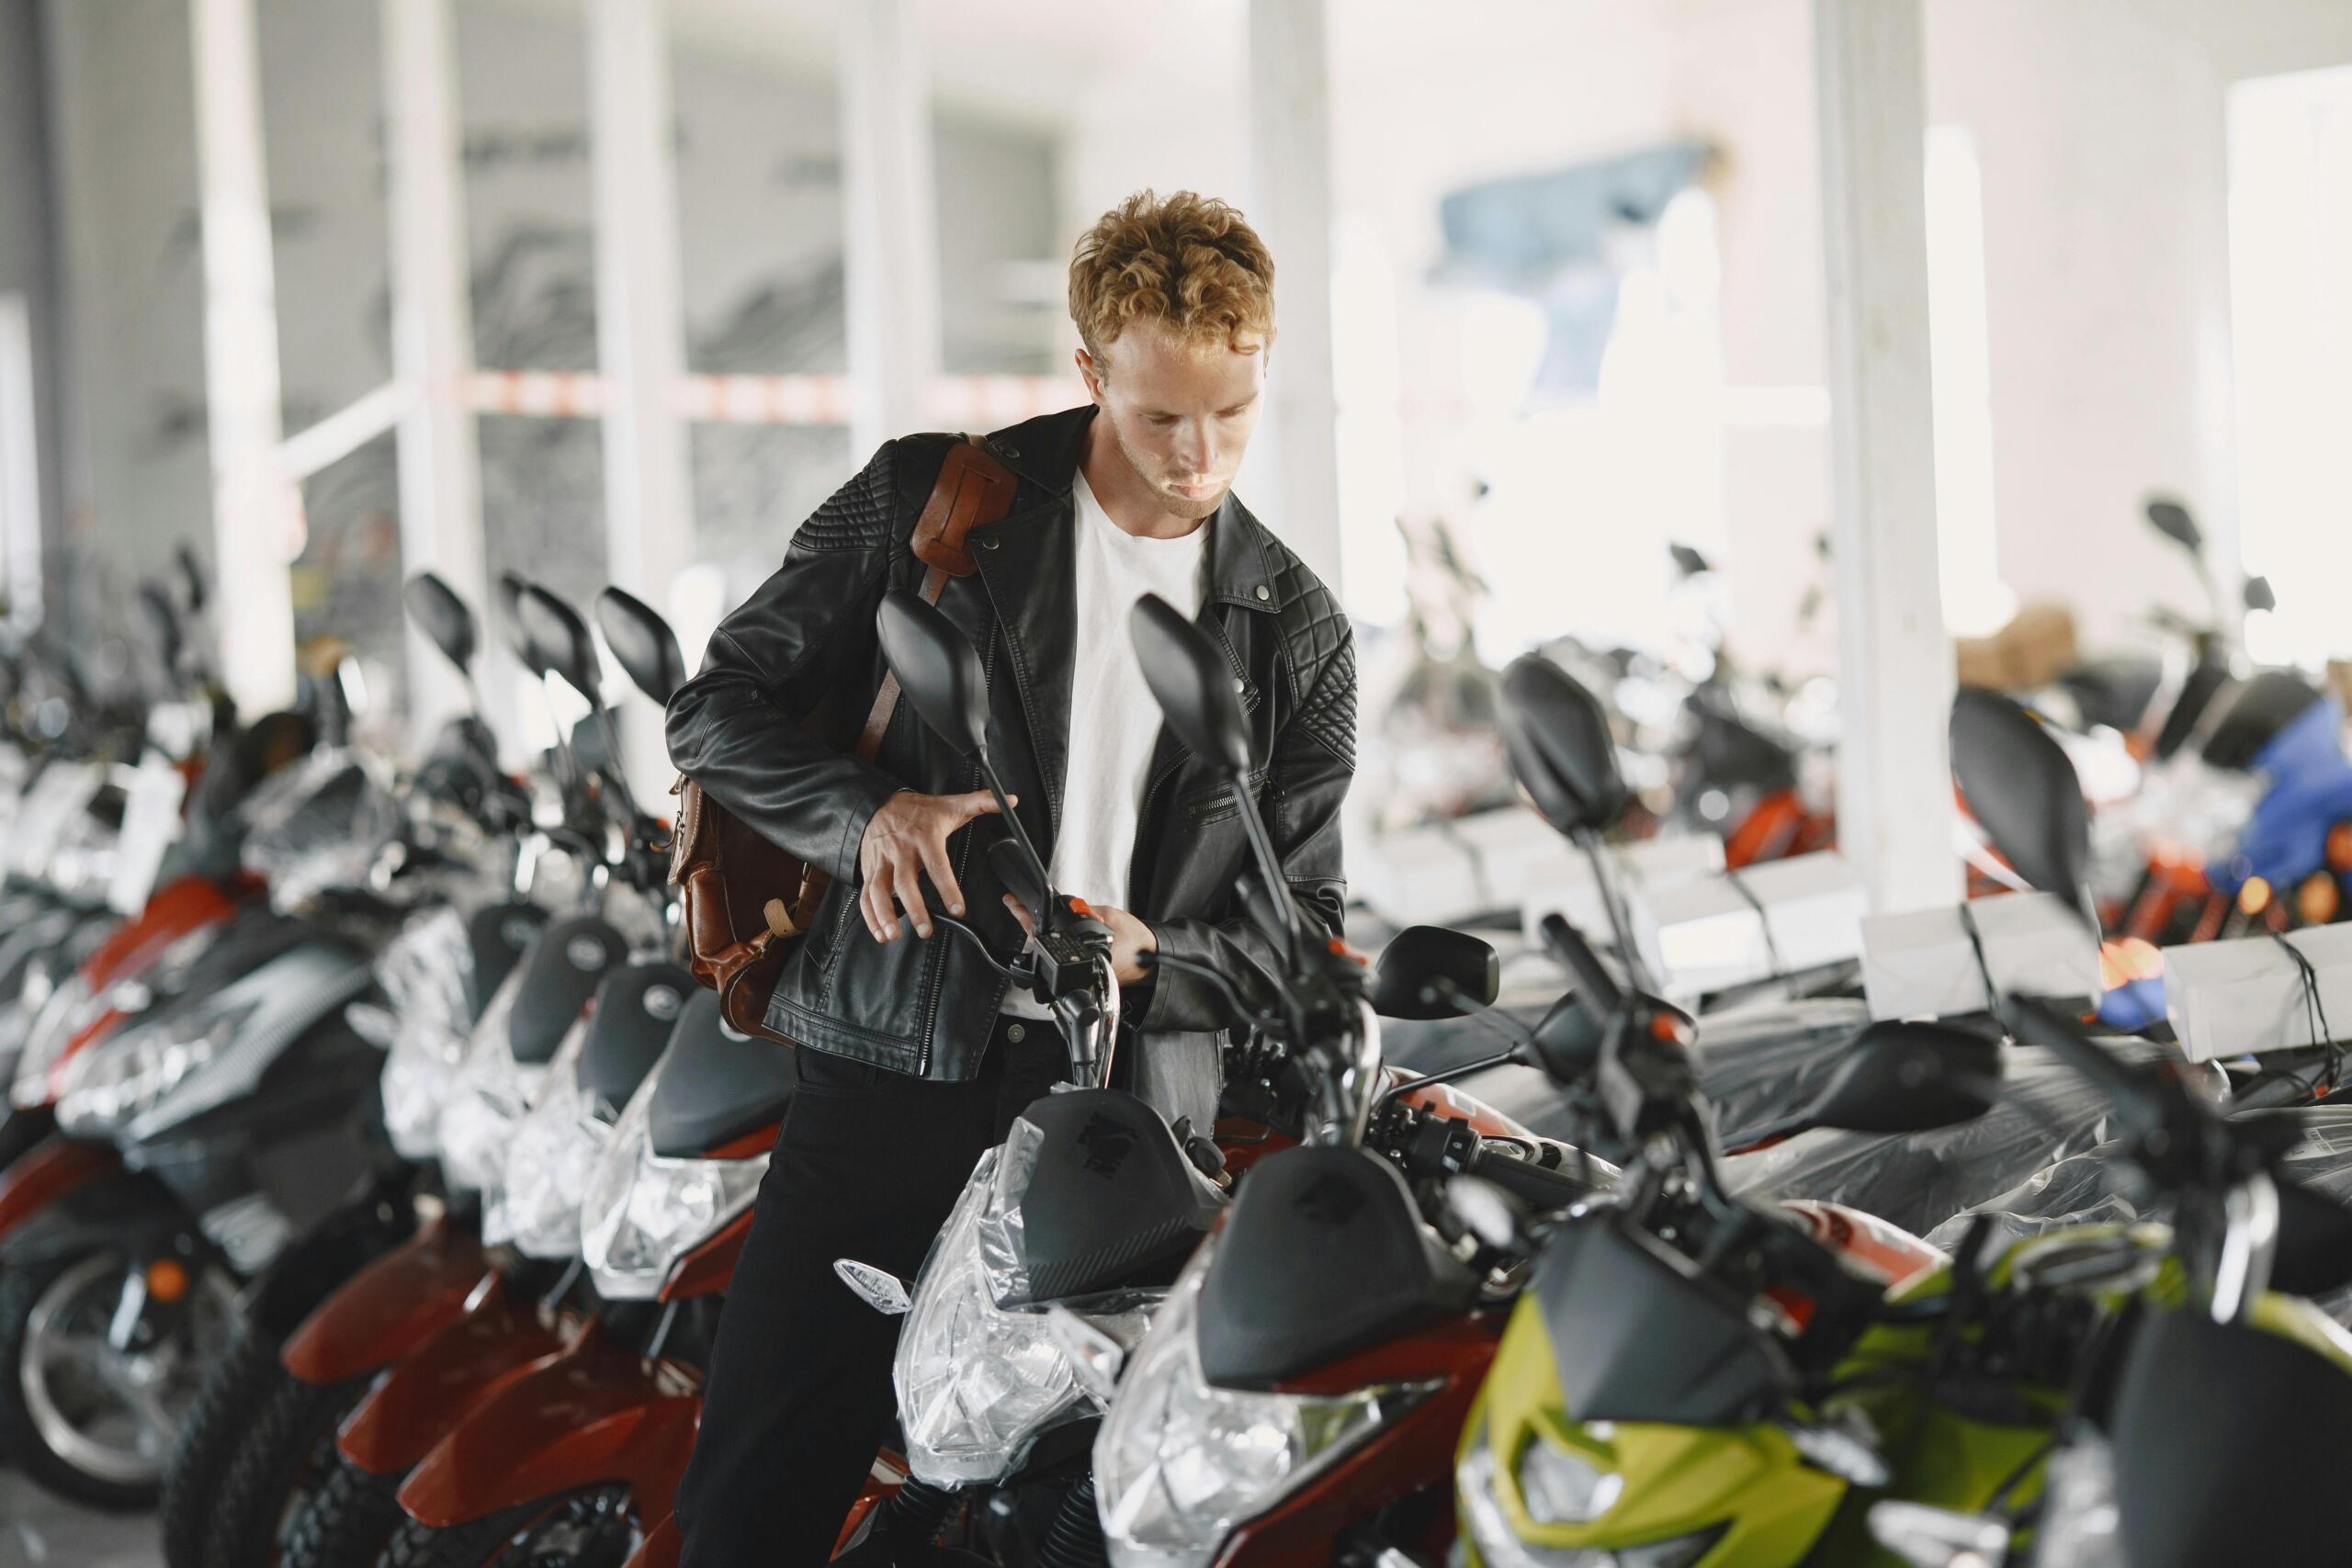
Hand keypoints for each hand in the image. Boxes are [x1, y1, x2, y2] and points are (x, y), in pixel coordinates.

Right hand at [858, 789, 1012, 941]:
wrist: (880, 803)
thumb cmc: (920, 811)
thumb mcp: (952, 804)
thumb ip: (983, 803)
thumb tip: (1010, 800)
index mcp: (924, 837)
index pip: (937, 865)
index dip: (948, 888)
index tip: (957, 908)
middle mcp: (900, 850)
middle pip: (904, 882)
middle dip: (914, 909)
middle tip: (925, 930)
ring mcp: (881, 861)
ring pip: (878, 890)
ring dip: (884, 915)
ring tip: (893, 935)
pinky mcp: (869, 869)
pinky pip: (865, 894)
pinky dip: (870, 915)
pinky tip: (879, 931)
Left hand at [1002, 894, 1158, 984]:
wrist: (1152, 958)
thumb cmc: (1138, 941)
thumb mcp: (1111, 916)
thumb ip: (1086, 911)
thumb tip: (1067, 906)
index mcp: (1086, 955)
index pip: (1048, 934)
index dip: (1028, 919)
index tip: (1014, 904)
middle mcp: (1081, 967)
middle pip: (1043, 944)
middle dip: (1028, 923)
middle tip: (1014, 903)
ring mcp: (1081, 971)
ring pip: (1051, 949)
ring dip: (1038, 931)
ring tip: (1024, 912)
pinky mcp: (1084, 970)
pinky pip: (1062, 953)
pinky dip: (1052, 939)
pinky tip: (1045, 928)